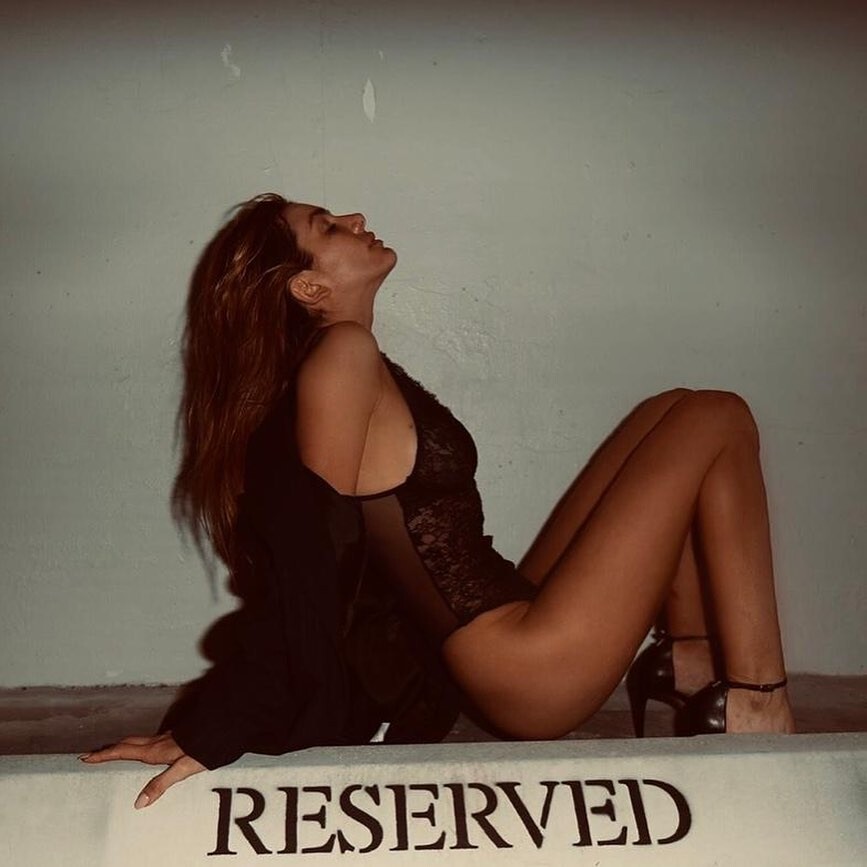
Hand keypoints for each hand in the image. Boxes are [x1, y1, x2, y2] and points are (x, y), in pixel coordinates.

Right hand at [80, 731, 205, 808]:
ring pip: (137, 740)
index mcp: (154, 751)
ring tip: (111, 751)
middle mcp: (157, 743)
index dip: (104, 755)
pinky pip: (148, 740)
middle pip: (127, 744)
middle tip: (92, 754)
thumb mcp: (182, 770)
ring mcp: (166, 738)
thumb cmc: (202, 750)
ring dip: (121, 745)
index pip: (123, 751)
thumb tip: (139, 803)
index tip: (86, 757)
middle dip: (108, 749)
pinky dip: (137, 744)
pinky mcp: (174, 737)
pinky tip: (144, 748)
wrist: (220, 729)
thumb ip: (160, 785)